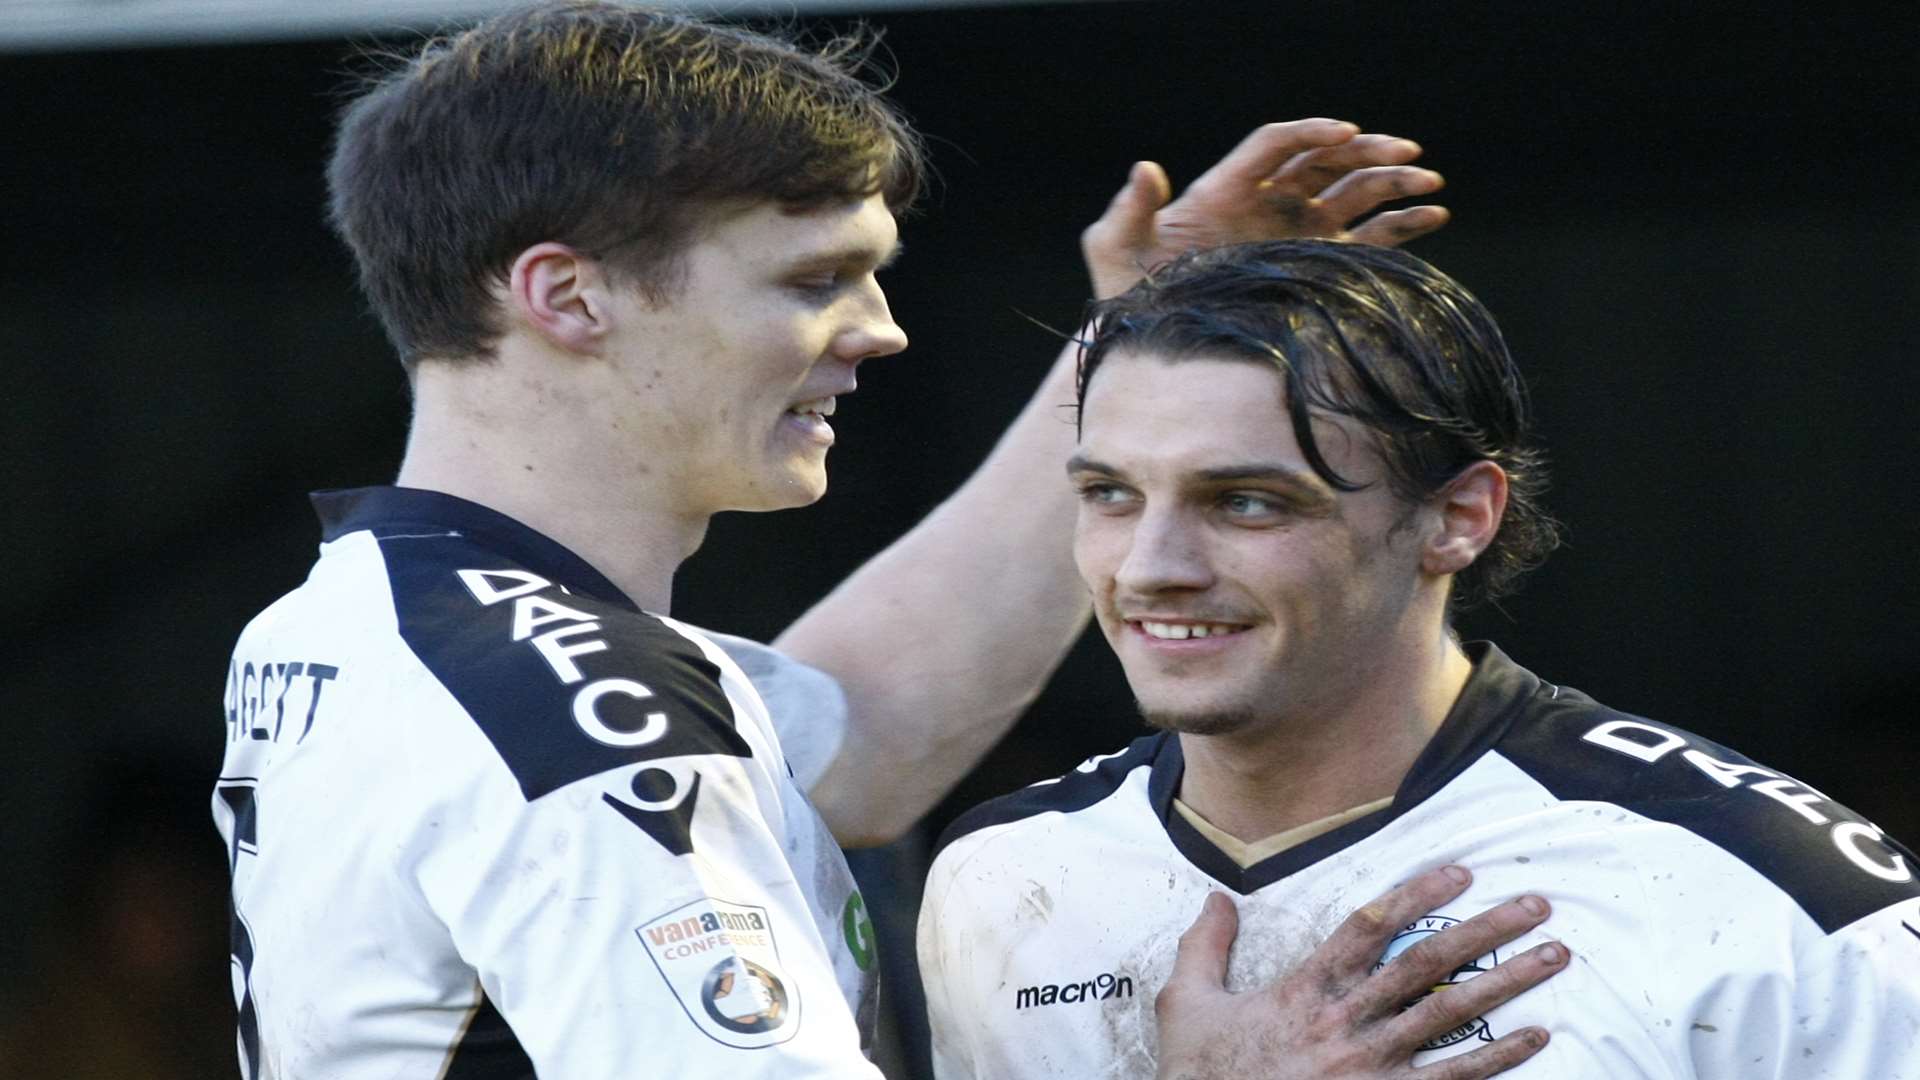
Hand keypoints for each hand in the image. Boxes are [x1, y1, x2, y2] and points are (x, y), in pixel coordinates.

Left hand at [1082, 118, 1448, 297]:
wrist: (1153, 339)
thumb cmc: (1128, 293)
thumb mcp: (1114, 249)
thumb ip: (1129, 209)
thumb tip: (1145, 168)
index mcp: (1226, 190)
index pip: (1275, 144)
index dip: (1309, 133)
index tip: (1345, 131)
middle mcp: (1267, 204)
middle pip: (1325, 162)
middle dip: (1367, 153)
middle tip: (1407, 154)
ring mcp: (1295, 234)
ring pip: (1352, 194)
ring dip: (1392, 184)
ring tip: (1430, 185)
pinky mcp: (1316, 268)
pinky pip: (1365, 239)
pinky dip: (1399, 226)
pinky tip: (1431, 218)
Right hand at [1153, 866, 1564, 1079]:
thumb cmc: (1201, 1075)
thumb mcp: (1186, 1004)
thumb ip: (1205, 946)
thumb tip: (1216, 898)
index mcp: (1305, 989)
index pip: (1370, 925)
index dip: (1418, 893)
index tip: (1461, 871)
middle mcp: (1346, 1021)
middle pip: (1428, 962)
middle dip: (1488, 929)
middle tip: (1538, 905)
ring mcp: (1372, 1067)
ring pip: (1452, 1014)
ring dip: (1508, 982)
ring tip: (1555, 957)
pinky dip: (1498, 1057)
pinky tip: (1537, 1036)